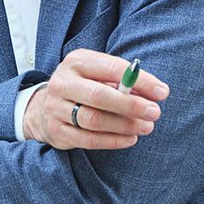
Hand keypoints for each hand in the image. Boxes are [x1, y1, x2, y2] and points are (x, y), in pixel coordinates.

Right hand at [23, 50, 168, 150]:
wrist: (42, 108)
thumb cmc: (82, 88)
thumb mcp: (98, 76)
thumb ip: (123, 82)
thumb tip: (157, 93)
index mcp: (77, 62)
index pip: (111, 68)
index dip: (139, 81)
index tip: (161, 93)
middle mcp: (63, 83)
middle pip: (99, 95)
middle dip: (131, 105)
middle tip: (154, 112)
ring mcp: (55, 107)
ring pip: (93, 120)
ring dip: (124, 125)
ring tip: (145, 127)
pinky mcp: (56, 130)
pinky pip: (87, 139)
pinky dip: (112, 141)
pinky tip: (129, 139)